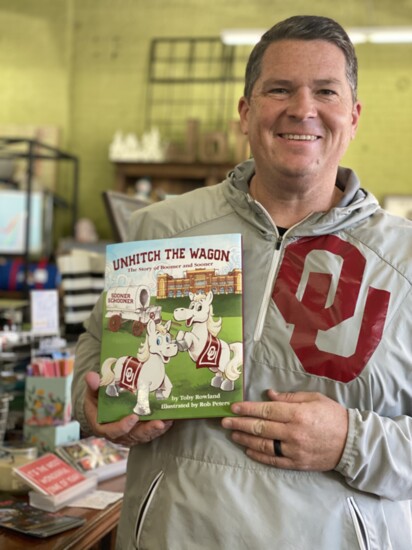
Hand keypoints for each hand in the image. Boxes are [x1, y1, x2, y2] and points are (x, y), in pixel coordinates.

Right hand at [83, 372, 173, 446]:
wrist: (101, 408)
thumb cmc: (97, 401)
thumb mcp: (92, 394)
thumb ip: (93, 386)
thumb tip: (91, 376)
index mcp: (103, 427)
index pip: (113, 431)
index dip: (123, 426)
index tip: (133, 417)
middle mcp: (118, 434)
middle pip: (133, 436)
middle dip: (147, 430)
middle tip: (158, 423)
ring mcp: (130, 434)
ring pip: (144, 435)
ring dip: (156, 429)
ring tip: (167, 421)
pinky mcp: (139, 431)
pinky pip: (151, 432)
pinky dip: (161, 427)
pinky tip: (170, 420)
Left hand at [221, 390, 347, 470]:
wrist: (352, 442)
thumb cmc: (332, 415)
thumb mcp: (313, 398)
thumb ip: (289, 397)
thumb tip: (268, 395)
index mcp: (297, 413)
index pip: (266, 410)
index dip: (247, 409)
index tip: (233, 407)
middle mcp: (293, 432)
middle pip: (260, 428)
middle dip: (240, 424)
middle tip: (224, 422)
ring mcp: (294, 450)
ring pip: (263, 445)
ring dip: (245, 440)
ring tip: (233, 435)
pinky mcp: (297, 463)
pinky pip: (274, 460)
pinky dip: (259, 456)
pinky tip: (248, 451)